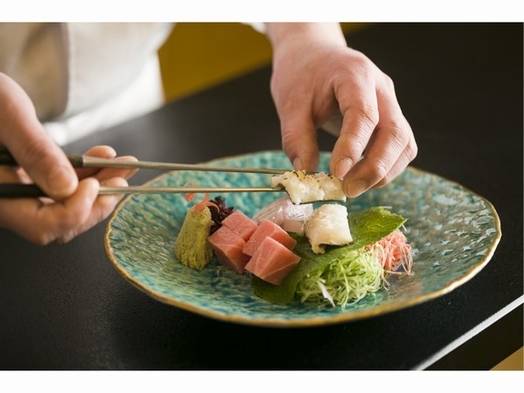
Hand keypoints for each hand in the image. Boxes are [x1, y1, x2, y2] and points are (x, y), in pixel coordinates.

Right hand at [0, 73, 136, 243]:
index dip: (75, 211)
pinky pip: (64, 187)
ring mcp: (21, 193)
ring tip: (125, 165)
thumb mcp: (9, 115)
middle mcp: (9, 201)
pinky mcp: (31, 181)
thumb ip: (36, 151)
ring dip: (101, 186)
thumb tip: (68, 187)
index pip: (42, 225)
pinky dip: (87, 174)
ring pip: (68, 204)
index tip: (94, 185)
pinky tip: (104, 157)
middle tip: (122, 179)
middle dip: (98, 201)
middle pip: (61, 221)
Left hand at [265, 23, 416, 196]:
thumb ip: (296, 137)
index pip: (364, 114)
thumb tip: (305, 172)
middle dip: (375, 167)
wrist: (314, 55)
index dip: (353, 147)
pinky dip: (386, 167)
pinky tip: (362, 176)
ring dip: (384, 171)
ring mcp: (390, 103)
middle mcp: (381, 89)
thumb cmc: (302, 75)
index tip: (337, 173)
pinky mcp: (390, 118)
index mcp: (355, 76)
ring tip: (353, 187)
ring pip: (403, 143)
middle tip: (348, 190)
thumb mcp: (290, 103)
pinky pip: (399, 147)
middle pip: (394, 132)